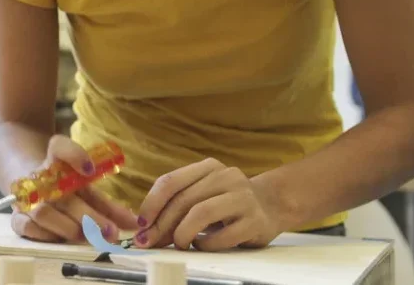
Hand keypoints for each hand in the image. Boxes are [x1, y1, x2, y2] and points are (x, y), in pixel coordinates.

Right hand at [10, 135, 139, 243]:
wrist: (30, 188)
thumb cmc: (66, 190)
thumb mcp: (88, 191)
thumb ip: (110, 208)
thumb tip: (135, 224)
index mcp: (56, 161)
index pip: (59, 147)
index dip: (74, 155)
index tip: (90, 169)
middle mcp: (40, 177)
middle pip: (61, 192)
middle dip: (89, 214)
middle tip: (111, 231)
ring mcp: (26, 198)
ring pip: (44, 211)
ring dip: (70, 227)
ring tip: (91, 237)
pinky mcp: (16, 217)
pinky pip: (27, 227)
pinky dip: (47, 235)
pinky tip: (64, 240)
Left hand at [133, 158, 284, 250]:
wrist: (272, 205)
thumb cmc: (227, 202)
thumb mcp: (203, 193)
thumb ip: (177, 205)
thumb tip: (146, 229)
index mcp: (209, 167)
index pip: (171, 181)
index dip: (151, 204)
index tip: (141, 224)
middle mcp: (226, 176)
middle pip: (183, 200)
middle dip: (161, 225)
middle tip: (151, 242)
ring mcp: (243, 197)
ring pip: (201, 213)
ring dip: (182, 234)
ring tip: (179, 244)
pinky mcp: (255, 221)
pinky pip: (222, 236)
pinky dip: (205, 244)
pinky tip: (201, 245)